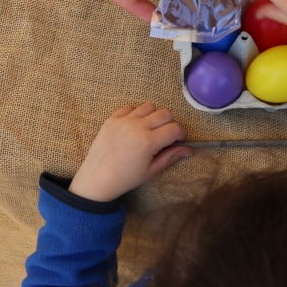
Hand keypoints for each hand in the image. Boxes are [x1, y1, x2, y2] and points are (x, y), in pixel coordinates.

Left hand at [69, 103, 189, 202]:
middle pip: (165, 113)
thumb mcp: (151, 171)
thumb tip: (189, 150)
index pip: (175, 128)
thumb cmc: (125, 178)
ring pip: (149, 106)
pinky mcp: (112, 119)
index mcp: (148, 142)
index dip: (181, 134)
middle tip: (165, 135)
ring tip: (150, 128)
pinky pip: (130, 107)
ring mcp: (123, 121)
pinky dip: (136, 113)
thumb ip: (171, 157)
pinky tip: (134, 126)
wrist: (96, 180)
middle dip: (170, 123)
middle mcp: (137, 127)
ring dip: (154, 116)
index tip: (178, 140)